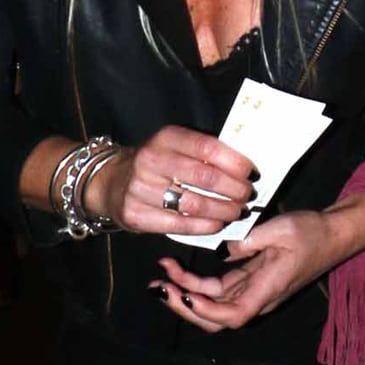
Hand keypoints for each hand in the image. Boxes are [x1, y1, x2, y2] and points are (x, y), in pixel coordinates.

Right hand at [82, 125, 254, 234]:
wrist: (112, 181)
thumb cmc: (156, 164)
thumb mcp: (175, 147)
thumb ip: (204, 153)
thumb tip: (245, 168)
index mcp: (165, 138)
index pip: (207, 148)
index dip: (235, 162)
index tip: (252, 173)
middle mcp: (150, 160)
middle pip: (205, 177)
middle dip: (235, 189)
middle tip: (248, 195)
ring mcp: (141, 189)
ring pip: (195, 204)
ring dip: (224, 210)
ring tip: (236, 211)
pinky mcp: (136, 214)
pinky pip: (180, 225)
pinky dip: (205, 226)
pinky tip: (217, 224)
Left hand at [151, 193, 364, 332]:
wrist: (333, 234)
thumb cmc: (311, 232)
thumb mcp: (280, 229)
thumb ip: (250, 241)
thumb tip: (225, 249)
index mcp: (268, 289)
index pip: (235, 314)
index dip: (208, 310)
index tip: (185, 293)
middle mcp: (259, 297)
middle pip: (218, 318)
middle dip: (186, 307)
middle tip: (159, 288)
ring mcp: (254, 291)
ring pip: (215, 306)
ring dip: (186, 296)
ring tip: (160, 281)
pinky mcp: (250, 281)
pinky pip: (219, 291)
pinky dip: (197, 285)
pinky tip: (178, 273)